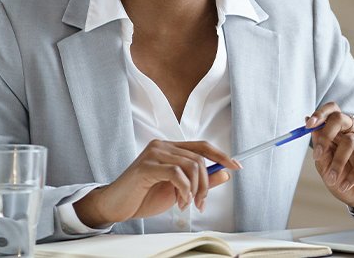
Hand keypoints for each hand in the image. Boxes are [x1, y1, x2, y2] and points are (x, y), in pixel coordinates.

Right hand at [74, 140, 241, 227]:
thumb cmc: (144, 197)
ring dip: (194, 190)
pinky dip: (184, 190)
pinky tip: (179, 202)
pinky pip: (176, 174)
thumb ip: (199, 181)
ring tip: (187, 204)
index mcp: (170, 148)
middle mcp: (162, 145)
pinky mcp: (146, 166)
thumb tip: (225, 174)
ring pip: (190, 166)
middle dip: (206, 184)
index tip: (237, 166)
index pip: (202, 146)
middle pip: (199, 158)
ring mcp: (153, 153)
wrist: (116, 206)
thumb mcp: (178, 191)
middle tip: (201, 203)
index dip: (222, 156)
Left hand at [307, 102, 353, 215]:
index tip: (308, 125)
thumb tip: (306, 120)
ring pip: (350, 140)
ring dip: (337, 162)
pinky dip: (352, 175)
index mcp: (341, 130)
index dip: (320, 114)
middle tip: (318, 154)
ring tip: (332, 180)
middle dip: (326, 135)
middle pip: (340, 118)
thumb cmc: (344, 180)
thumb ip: (319, 146)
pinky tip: (346, 185)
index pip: (333, 110)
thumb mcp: (325, 167)